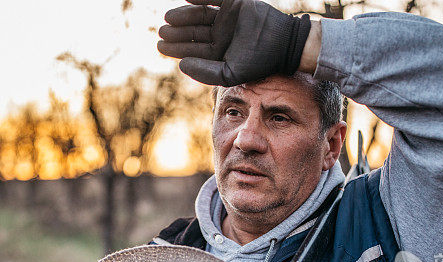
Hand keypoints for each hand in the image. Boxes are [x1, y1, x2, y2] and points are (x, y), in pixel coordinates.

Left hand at [157, 0, 310, 86]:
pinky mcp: (235, 2)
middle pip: (193, 31)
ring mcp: (226, 17)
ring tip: (169, 17)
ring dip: (183, 14)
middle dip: (176, 31)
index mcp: (217, 51)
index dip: (175, 47)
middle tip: (162, 31)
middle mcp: (220, 33)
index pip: (193, 49)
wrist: (283, 43)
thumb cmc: (257, 62)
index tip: (160, 45)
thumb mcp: (229, 74)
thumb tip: (181, 65)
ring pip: (199, 14)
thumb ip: (205, 73)